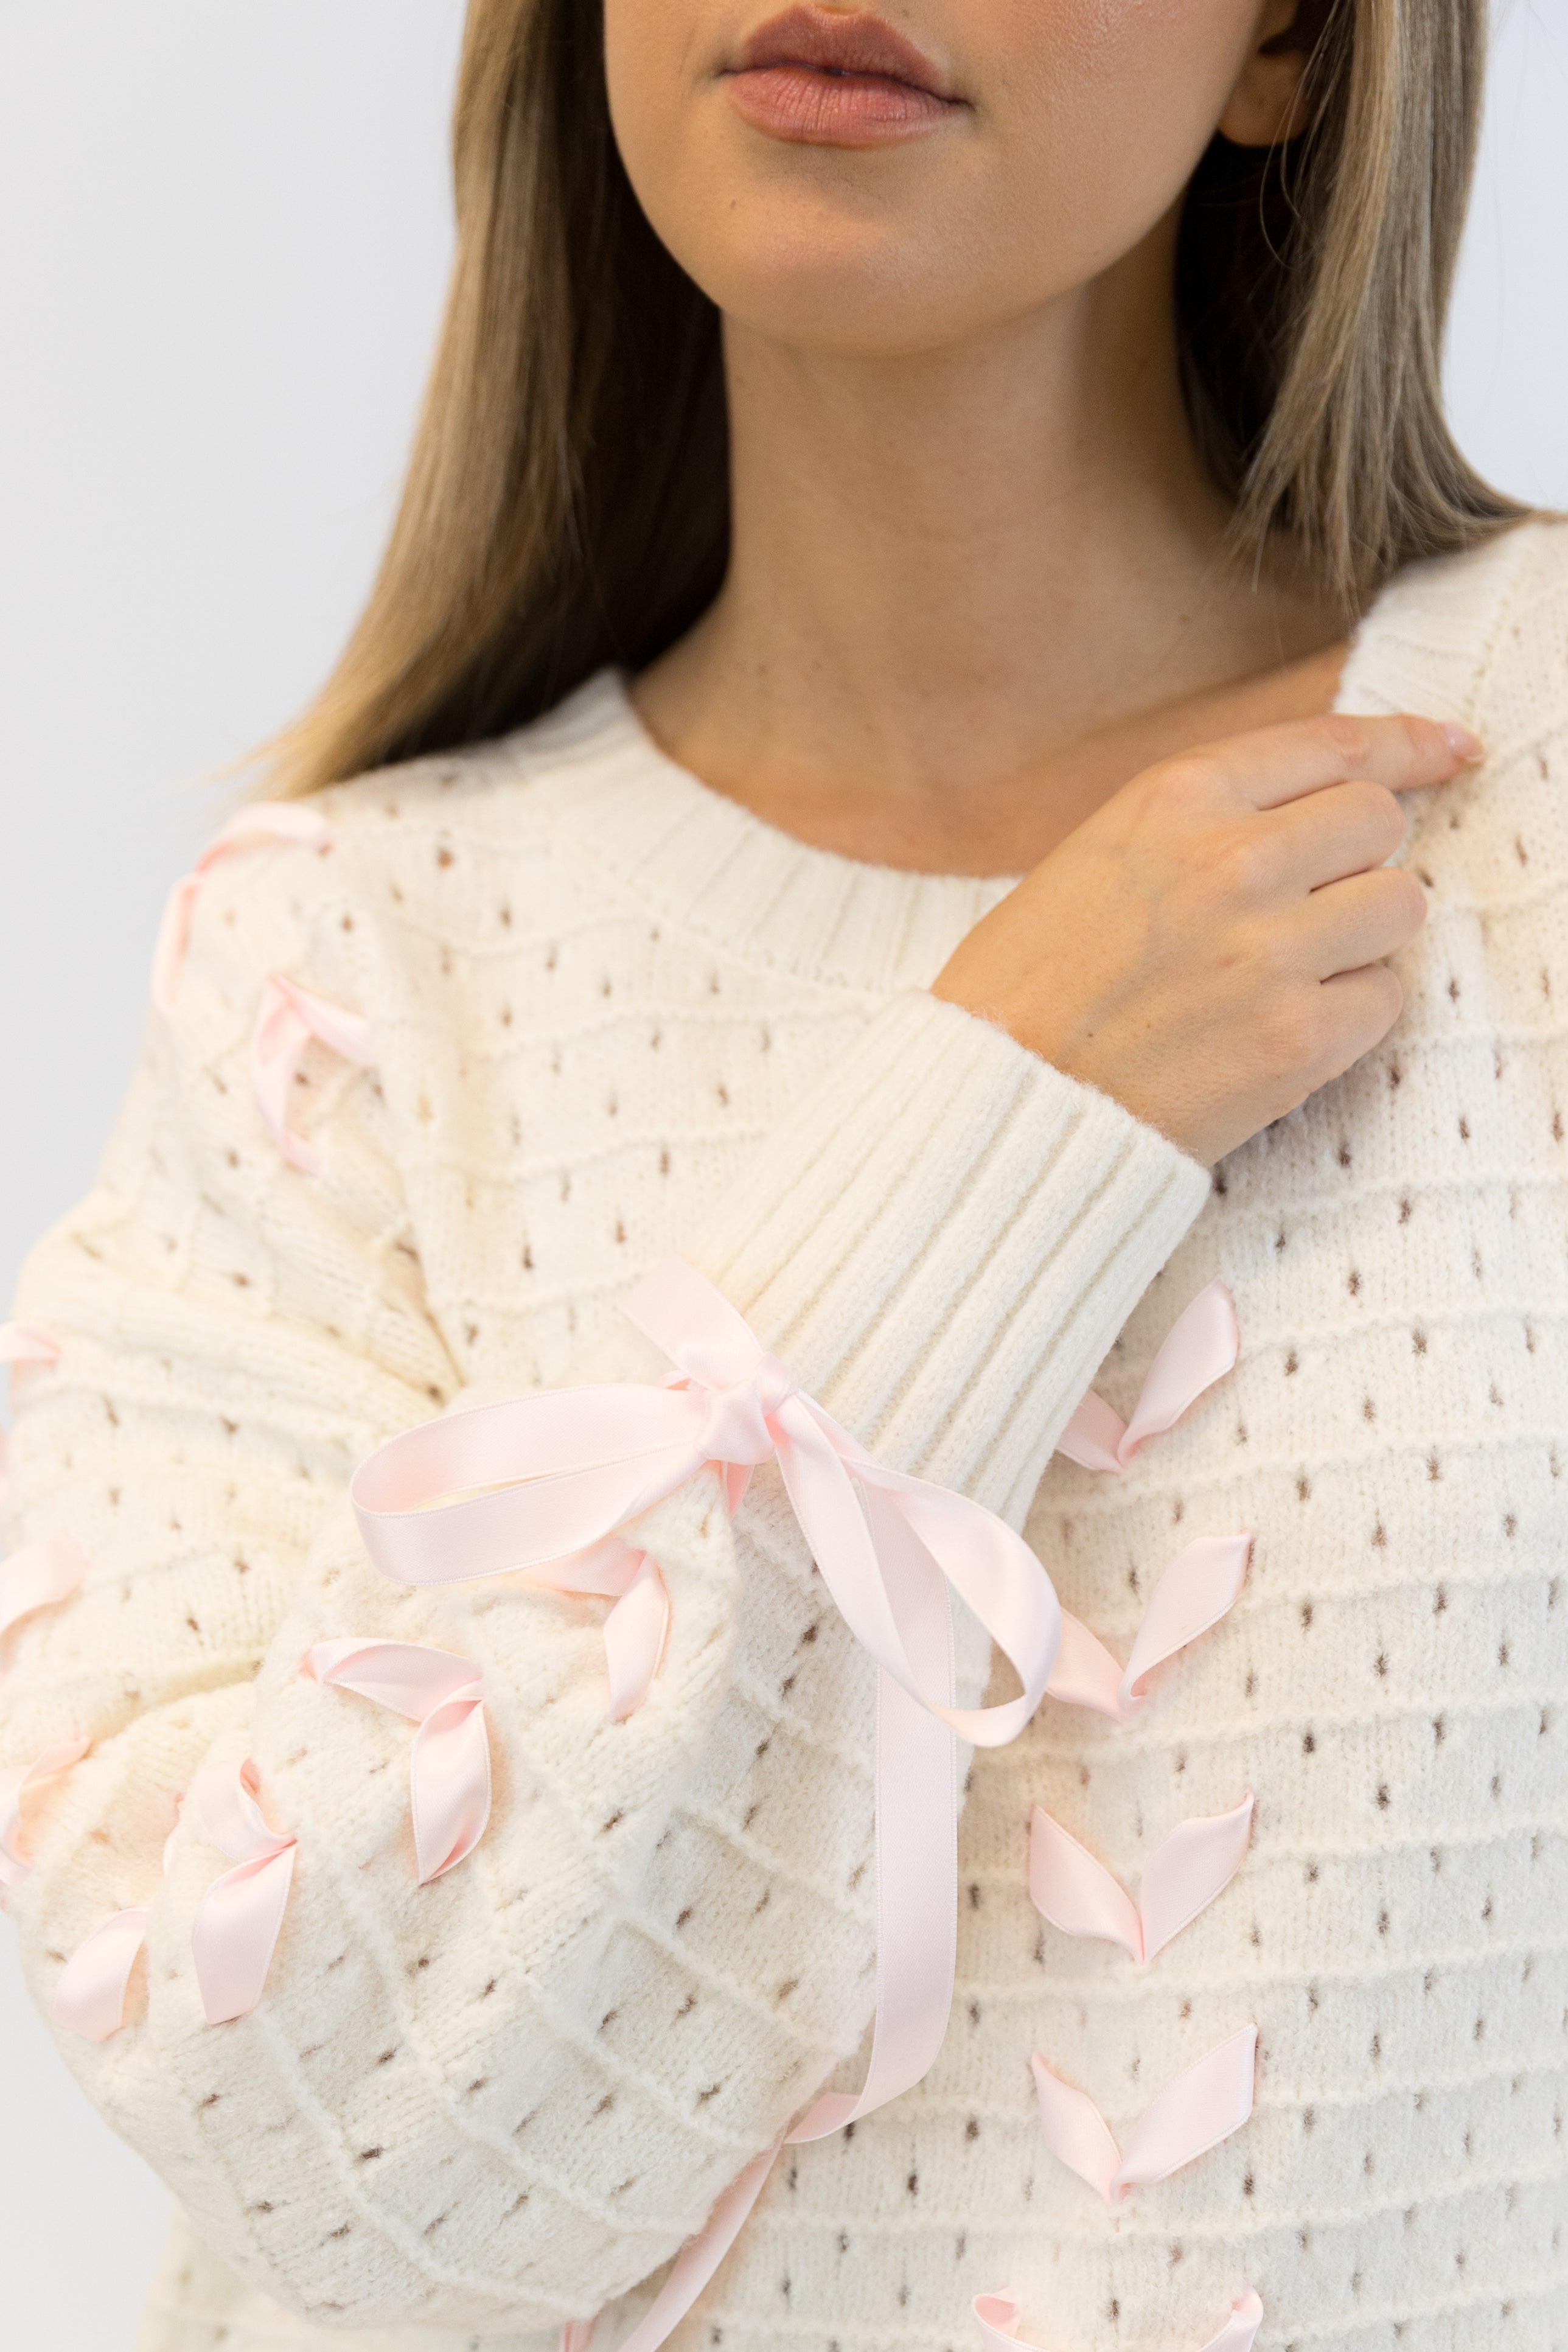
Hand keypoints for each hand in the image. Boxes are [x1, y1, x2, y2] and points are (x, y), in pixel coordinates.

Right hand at [931, 713, 1479, 1165]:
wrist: (999, 1104)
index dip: (1406, 745)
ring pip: (1400, 906)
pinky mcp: (1298, 1040)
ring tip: (1289, 973)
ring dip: (1360, 936)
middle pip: (1379, 822)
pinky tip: (1280, 1029)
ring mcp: (1272, 952)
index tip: (1448, 751)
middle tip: (1309, 904)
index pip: (1332, 745)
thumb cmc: (1026, 987)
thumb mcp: (1097, 856)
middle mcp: (1234, 860)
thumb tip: (1314, 806)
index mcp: (1177, 799)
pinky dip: (1348, 1016)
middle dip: (1358, 858)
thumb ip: (1202, 820)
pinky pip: (1383, 1000)